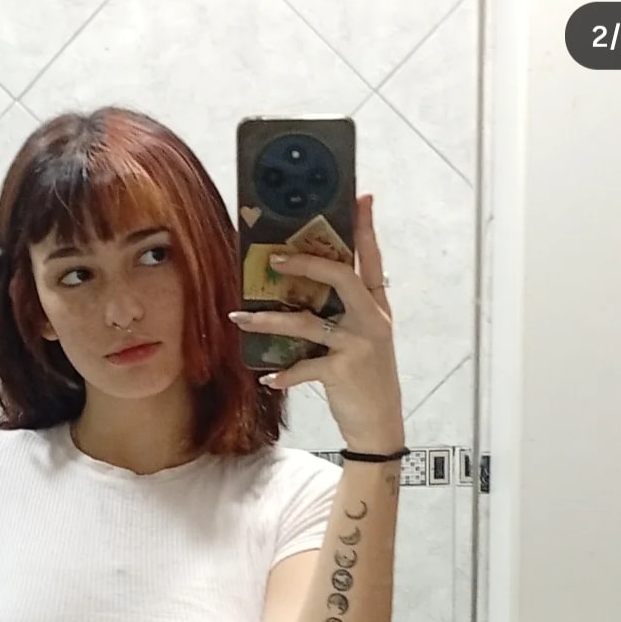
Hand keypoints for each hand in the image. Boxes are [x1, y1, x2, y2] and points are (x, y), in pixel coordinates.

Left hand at [230, 194, 404, 453]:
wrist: (380, 423)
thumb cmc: (366, 379)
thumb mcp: (364, 341)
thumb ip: (345, 315)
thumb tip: (307, 295)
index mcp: (376, 308)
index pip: (373, 261)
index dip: (367, 229)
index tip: (362, 198)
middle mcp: (371, 320)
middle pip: (341, 276)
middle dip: (307, 263)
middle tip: (274, 259)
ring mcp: (358, 344)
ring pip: (307, 322)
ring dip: (269, 321)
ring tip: (239, 319)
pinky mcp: (343, 371)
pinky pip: (304, 367)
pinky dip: (283, 374)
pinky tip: (267, 378)